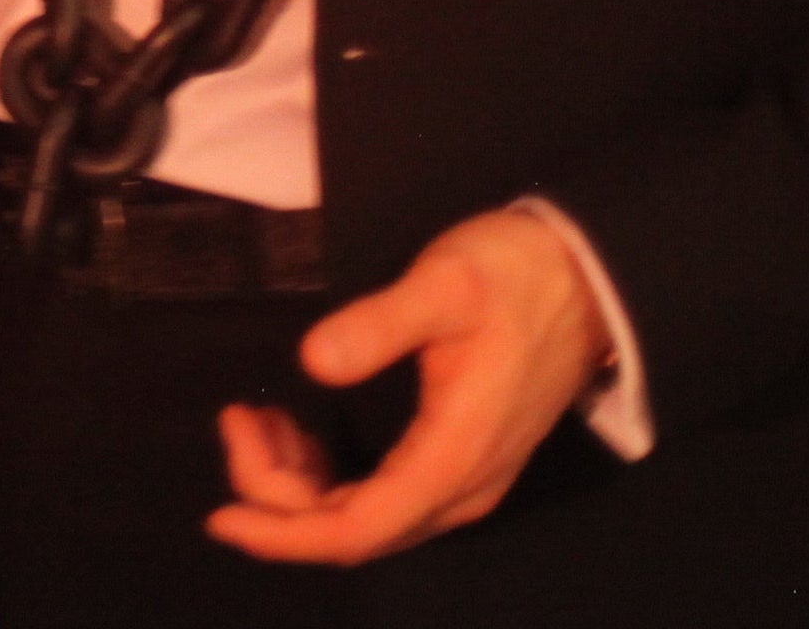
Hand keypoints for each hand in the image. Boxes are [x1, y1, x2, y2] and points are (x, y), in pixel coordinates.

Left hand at [208, 207, 610, 565]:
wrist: (586, 278)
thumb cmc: (513, 277)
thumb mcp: (444, 283)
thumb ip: (380, 324)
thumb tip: (314, 362)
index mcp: (454, 457)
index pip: (358, 528)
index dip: (286, 532)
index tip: (223, 515)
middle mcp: (459, 486)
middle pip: (354, 529)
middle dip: (278, 494)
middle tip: (235, 421)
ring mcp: (461, 475)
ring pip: (366, 514)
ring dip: (300, 485)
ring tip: (257, 419)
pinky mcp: (457, 455)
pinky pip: (383, 493)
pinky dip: (330, 475)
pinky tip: (300, 431)